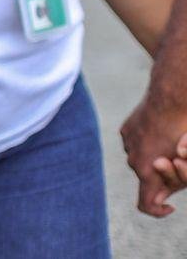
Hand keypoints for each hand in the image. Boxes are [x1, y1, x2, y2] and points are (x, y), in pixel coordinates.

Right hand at [121, 95, 186, 216]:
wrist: (172, 97)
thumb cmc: (184, 129)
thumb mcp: (186, 158)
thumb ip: (175, 180)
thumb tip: (163, 195)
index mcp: (148, 172)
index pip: (146, 205)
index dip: (158, 210)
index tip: (171, 205)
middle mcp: (133, 160)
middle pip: (147, 178)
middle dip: (163, 176)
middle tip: (180, 161)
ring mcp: (128, 144)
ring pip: (142, 160)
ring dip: (155, 157)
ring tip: (172, 141)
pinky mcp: (126, 130)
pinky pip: (136, 144)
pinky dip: (148, 143)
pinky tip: (161, 130)